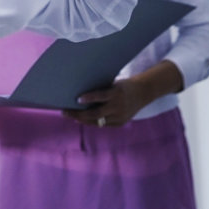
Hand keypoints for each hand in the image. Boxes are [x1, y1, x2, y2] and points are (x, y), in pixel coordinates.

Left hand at [65, 60, 183, 127]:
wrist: (143, 92)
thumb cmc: (122, 85)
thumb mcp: (113, 84)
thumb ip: (100, 90)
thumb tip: (79, 94)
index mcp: (117, 93)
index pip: (101, 96)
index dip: (89, 98)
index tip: (77, 99)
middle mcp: (118, 106)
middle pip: (96, 113)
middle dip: (78, 114)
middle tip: (65, 111)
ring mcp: (120, 116)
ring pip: (98, 122)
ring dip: (82, 120)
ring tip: (70, 116)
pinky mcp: (121, 123)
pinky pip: (103, 124)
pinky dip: (91, 122)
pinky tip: (80, 120)